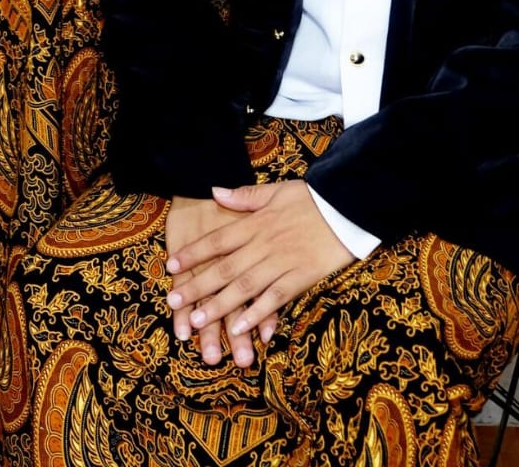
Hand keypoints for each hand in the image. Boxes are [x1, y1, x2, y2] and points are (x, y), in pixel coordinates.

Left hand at [166, 182, 353, 343]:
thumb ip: (244, 196)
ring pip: (245, 287)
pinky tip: (242, 327)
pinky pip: (276, 298)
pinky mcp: (300, 278)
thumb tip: (214, 191)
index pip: (218, 239)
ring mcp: (282, 263)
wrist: (346, 207)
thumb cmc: (310, 199)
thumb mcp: (276, 190)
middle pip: (225, 268)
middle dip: (197, 286)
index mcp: (256, 223)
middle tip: (173, 301)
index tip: (171, 265)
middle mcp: (264, 245)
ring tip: (198, 321)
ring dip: (220, 305)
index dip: (193, 253)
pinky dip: (258, 313)